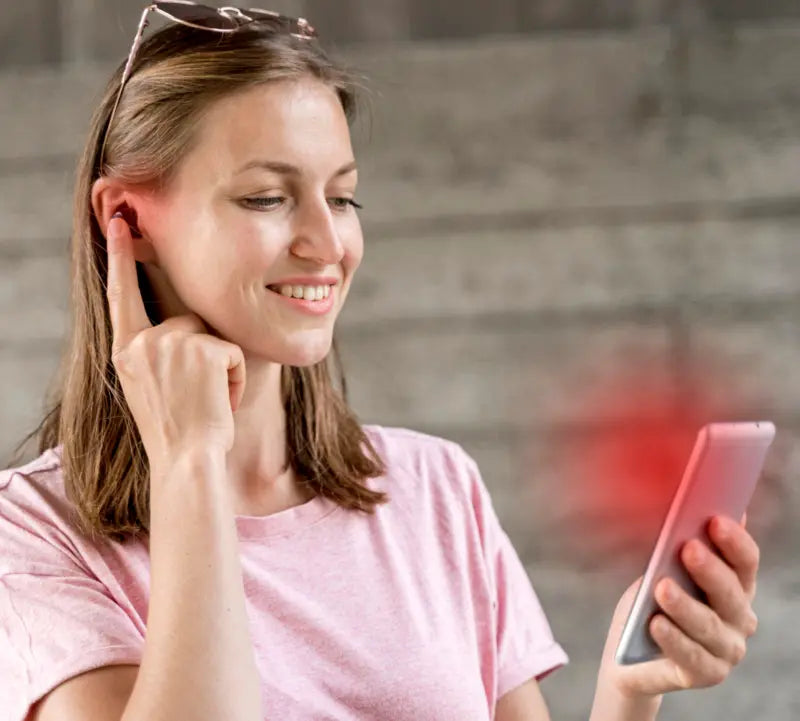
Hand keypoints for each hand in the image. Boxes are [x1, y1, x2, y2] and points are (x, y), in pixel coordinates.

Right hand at [105, 212, 246, 467]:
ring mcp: (172, 343)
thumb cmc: (176, 432)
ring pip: (213, 337)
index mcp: (125, 351)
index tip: (118, 223)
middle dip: (205, 355)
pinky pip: (233, 351)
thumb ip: (154, 352)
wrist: (187, 461)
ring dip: (220, 368)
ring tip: (207, 402)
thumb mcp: (151, 387)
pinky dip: (235, 377)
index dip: (119, 257)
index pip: (121, 294)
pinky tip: (220, 401)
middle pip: (188, 321)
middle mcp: (143, 342)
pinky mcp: (204, 348)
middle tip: (197, 399)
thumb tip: (175, 326)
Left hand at [600, 513, 758, 700]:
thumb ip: (682, 547)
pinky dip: (673, 639)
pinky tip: (656, 624)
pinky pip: (692, 657)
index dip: (734, 541)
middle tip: (688, 548)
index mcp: (736, 586)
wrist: (630, 652)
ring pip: (709, 625)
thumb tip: (693, 508)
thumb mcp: (663, 570)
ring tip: (662, 587)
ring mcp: (727, 649)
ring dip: (686, 605)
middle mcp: (739, 618)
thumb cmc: (652, 601)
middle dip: (710, 569)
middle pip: (731, 593)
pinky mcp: (707, 674)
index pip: (746, 562)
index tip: (715, 520)